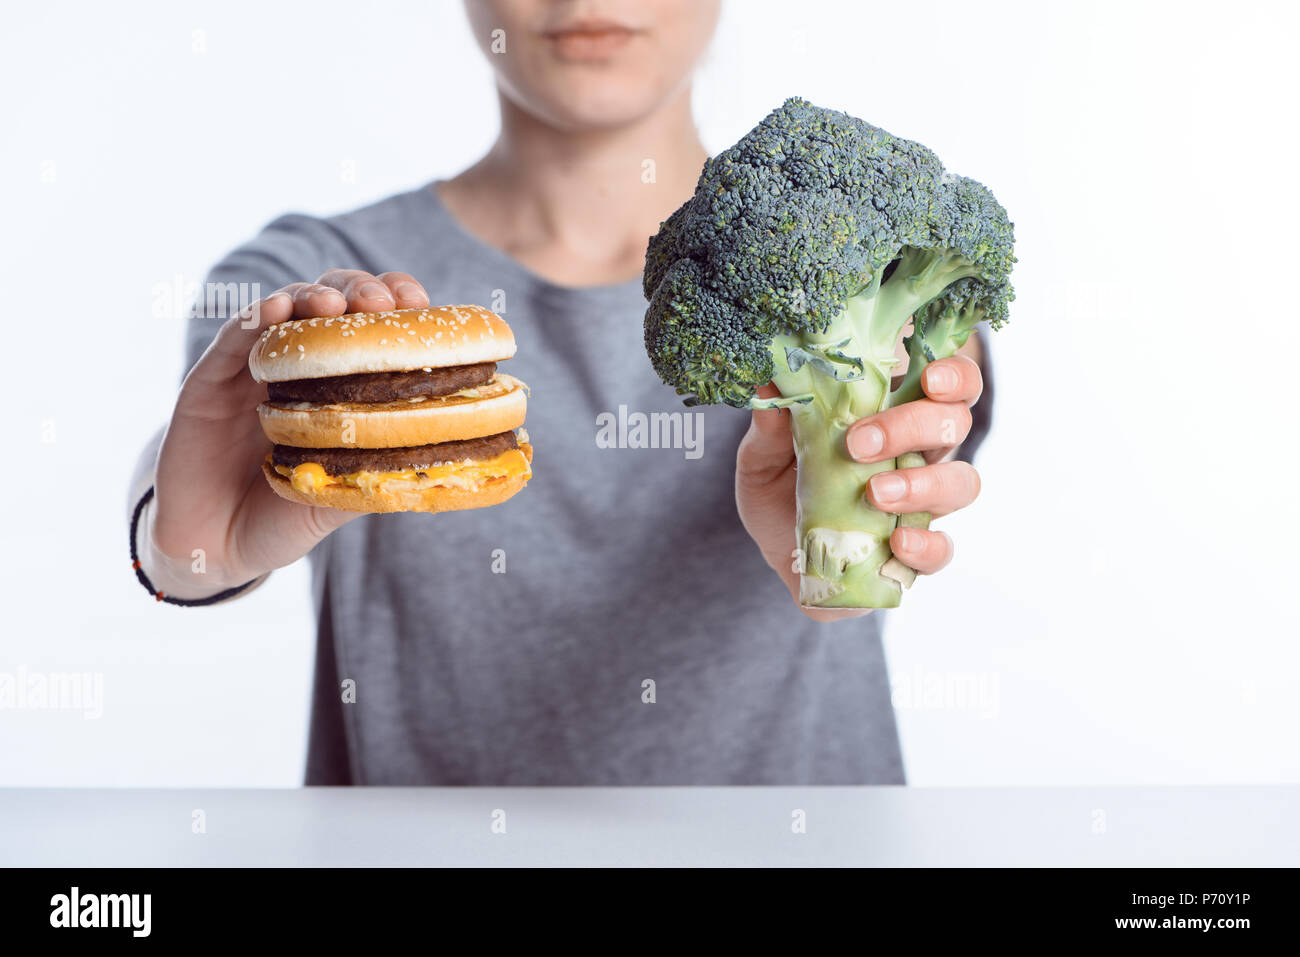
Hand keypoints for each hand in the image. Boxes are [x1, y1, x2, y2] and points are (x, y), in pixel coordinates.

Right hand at [143, 269, 430, 597]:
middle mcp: (299, 367)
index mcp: (337, 386)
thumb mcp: (340, 498)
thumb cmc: (282, 518)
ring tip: (333, 305)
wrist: (214, 547)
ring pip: (286, 307)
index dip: (397, 308)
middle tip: (383, 303)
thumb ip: (377, 471)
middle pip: (333, 303)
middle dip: (361, 291)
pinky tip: (275, 309)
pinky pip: (233, 337)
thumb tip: (441, 461)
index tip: (419, 305)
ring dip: (313, 296)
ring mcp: (254, 368)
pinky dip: (255, 317)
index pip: (372, 329)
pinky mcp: (209, 379)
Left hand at [735, 355, 983, 621]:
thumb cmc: (779, 493)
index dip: (953, 375)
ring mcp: (921, 504)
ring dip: (924, 483)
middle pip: (956, 423)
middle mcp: (918, 454)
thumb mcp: (762, 458)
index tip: (929, 378)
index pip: (947, 381)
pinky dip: (926, 545)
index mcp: (891, 416)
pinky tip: (897, 542)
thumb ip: (769, 428)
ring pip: (962, 483)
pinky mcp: (915, 552)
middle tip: (861, 443)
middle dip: (916, 426)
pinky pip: (942, 549)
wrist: (774, 554)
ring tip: (876, 493)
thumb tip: (767, 385)